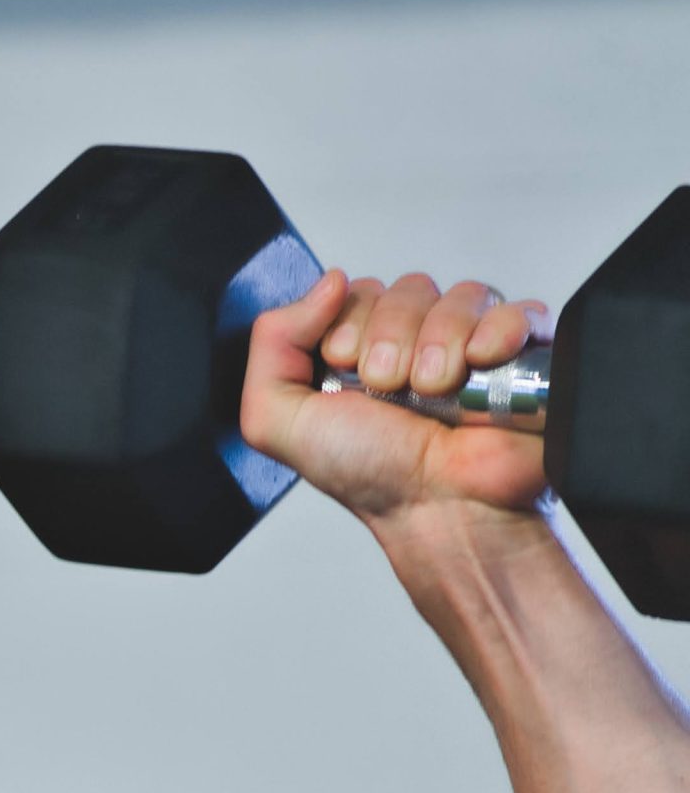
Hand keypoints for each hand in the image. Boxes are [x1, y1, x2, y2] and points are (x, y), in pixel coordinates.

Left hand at [239, 269, 555, 532]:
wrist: (441, 510)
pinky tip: (482, 363)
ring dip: (439, 340)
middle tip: (389, 388)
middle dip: (390, 337)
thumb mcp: (279, 421)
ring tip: (434, 389)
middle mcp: (413, 345)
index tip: (348, 372)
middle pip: (406, 288)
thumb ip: (271, 347)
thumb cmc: (370, 476)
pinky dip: (497, 330)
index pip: (355, 293)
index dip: (348, 325)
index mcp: (358, 355)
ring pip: (459, 295)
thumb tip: (327, 282)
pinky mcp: (521, 352)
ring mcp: (469, 347)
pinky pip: (515, 309)